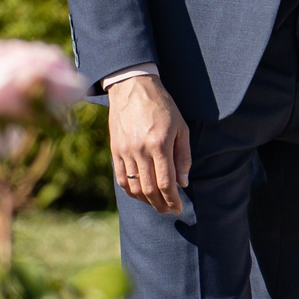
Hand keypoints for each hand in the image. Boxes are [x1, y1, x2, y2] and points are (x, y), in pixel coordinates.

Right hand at [109, 74, 190, 214]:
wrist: (133, 87)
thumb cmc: (163, 106)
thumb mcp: (181, 128)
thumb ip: (183, 157)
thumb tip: (183, 183)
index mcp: (160, 144)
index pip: (166, 183)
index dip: (173, 200)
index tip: (178, 208)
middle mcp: (140, 150)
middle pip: (149, 189)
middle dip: (161, 204)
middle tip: (169, 211)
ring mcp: (125, 151)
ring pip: (134, 187)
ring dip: (146, 201)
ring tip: (157, 205)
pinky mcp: (115, 150)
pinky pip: (121, 178)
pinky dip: (130, 191)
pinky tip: (140, 195)